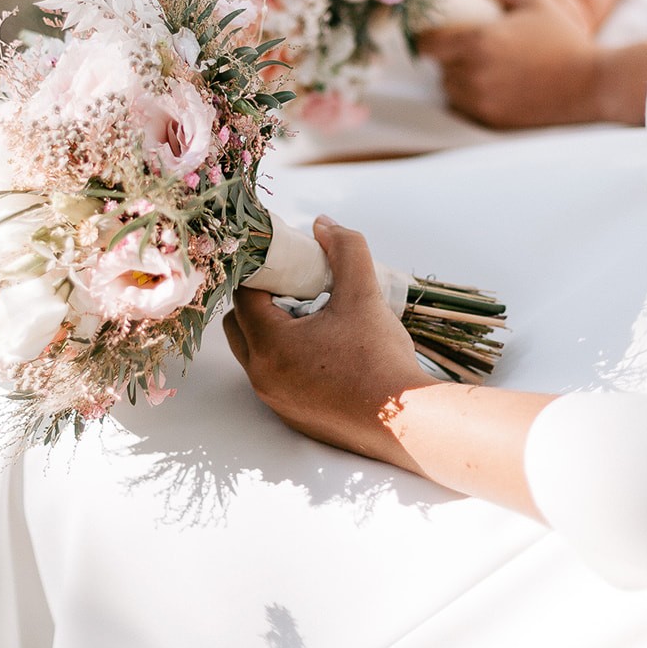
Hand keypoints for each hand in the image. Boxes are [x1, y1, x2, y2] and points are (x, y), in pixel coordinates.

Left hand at [225, 217, 435, 464]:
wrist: (407, 423)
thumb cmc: (380, 359)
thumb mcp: (363, 294)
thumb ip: (345, 251)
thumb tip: (323, 224)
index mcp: (270, 345)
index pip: (244, 295)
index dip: (262, 272)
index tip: (287, 263)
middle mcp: (262, 376)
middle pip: (240, 325)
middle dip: (261, 300)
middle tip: (295, 287)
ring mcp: (276, 400)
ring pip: (256, 353)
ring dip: (273, 329)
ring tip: (311, 315)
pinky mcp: (293, 416)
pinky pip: (275, 377)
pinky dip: (287, 357)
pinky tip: (324, 347)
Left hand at [419, 0, 605, 128]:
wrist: (591, 83)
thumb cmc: (564, 37)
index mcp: (477, 41)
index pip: (428, 45)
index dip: (428, 38)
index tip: (436, 35)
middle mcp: (472, 74)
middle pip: (440, 68)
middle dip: (449, 58)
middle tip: (469, 50)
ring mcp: (481, 101)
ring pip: (451, 90)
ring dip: (460, 79)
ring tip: (485, 68)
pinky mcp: (492, 120)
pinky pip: (467, 108)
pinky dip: (473, 98)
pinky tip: (496, 87)